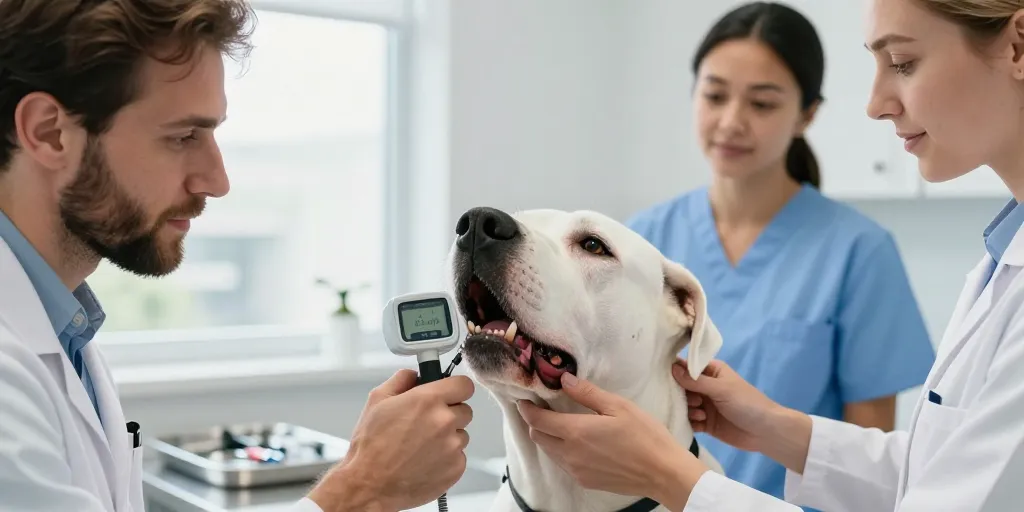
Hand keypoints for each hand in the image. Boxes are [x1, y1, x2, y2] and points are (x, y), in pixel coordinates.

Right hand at [307, 370, 474, 511]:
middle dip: (449, 413)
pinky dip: (446, 458)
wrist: (370, 484)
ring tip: (421, 445)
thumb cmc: (371, 446)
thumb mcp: (377, 401)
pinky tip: (425, 460)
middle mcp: (445, 421)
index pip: (464, 385)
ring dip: (448, 437)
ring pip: (461, 434)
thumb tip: (414, 375)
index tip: (449, 393)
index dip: (455, 388)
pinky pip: (459, 456)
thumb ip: (401, 380)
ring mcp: (453, 446)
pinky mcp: (456, 468)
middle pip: (464, 410)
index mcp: (428, 400)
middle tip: (427, 423)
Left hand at [517, 373, 708, 510]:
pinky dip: (561, 451)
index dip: (527, 408)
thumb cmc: (645, 436)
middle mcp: (570, 454)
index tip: (525, 399)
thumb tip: (564, 380)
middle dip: (535, 421)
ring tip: (560, 422)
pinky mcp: (585, 482)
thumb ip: (587, 393)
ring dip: (548, 436)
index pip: (537, 420)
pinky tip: (577, 441)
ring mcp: (576, 471)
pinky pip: (563, 464)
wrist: (663, 473)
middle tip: (544, 408)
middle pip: (538, 436)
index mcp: (576, 432)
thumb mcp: (618, 406)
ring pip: (549, 451)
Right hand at [674, 359, 810, 472]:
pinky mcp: (705, 423)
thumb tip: (672, 368)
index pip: (686, 367)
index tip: (662, 378)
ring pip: (684, 405)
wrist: (765, 432)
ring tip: (701, 415)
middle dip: (681, 394)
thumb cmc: (746, 403)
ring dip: (688, 410)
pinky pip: (689, 421)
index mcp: (711, 372)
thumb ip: (696, 381)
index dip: (674, 371)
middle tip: (694, 402)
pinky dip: (689, 423)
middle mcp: (705, 387)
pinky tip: (699, 425)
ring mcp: (705, 406)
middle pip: (681, 388)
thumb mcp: (721, 389)